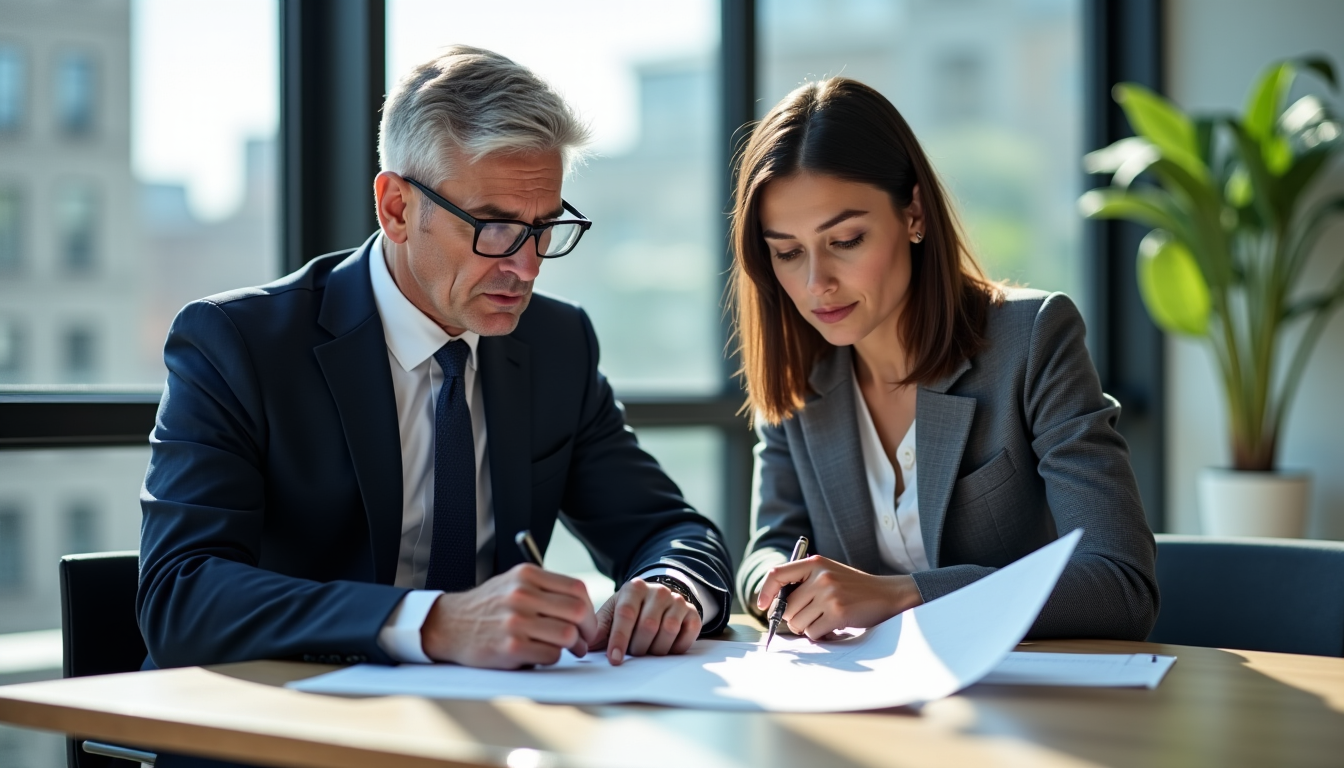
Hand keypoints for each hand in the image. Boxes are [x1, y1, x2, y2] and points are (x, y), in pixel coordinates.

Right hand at [420, 564, 597, 668]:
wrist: (448, 625)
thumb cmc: (488, 607)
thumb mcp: (513, 584)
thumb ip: (545, 589)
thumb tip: (583, 606)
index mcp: (526, 575)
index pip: (576, 589)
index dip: (590, 608)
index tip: (587, 621)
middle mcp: (521, 595)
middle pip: (577, 611)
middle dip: (588, 630)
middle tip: (584, 640)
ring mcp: (515, 621)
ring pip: (567, 635)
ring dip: (572, 646)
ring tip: (566, 649)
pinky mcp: (510, 647)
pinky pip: (550, 655)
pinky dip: (552, 658)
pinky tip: (540, 654)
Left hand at [590, 578, 700, 664]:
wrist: (657, 599)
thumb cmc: (630, 611)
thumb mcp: (612, 614)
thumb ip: (599, 629)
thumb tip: (584, 645)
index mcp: (634, 588)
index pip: (626, 615)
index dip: (619, 639)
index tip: (614, 659)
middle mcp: (658, 591)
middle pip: (648, 626)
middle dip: (639, 647)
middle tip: (634, 653)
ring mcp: (677, 600)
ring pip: (668, 631)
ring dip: (656, 649)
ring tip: (649, 650)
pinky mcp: (693, 612)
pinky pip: (687, 635)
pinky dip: (676, 647)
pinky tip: (667, 647)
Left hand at [755, 555, 922, 639]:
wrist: (887, 594)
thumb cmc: (853, 588)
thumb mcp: (828, 573)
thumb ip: (804, 583)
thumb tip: (774, 607)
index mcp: (814, 562)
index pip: (777, 574)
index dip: (766, 592)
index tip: (763, 606)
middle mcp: (820, 576)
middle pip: (786, 608)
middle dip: (794, 619)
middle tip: (811, 617)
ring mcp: (829, 594)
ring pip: (798, 623)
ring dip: (808, 627)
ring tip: (825, 619)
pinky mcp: (838, 612)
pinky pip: (813, 633)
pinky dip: (820, 635)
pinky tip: (833, 626)